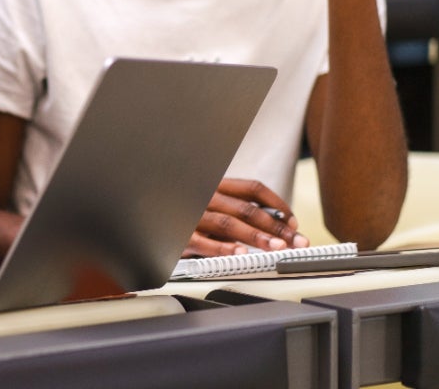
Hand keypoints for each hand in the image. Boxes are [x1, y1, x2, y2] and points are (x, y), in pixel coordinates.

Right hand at [185, 178, 308, 257]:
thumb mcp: (208, 201)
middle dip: (275, 226)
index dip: (276, 204)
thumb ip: (232, 209)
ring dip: (255, 237)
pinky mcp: (179, 233)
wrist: (143, 205)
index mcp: (215, 184)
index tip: (293, 222)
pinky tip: (239, 254)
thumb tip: (270, 223)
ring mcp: (191, 213)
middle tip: (295, 241)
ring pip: (229, 223)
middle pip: (246, 208)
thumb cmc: (182, 207)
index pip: (252, 188)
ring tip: (276, 248)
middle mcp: (205, 195)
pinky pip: (203, 241)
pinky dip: (223, 248)